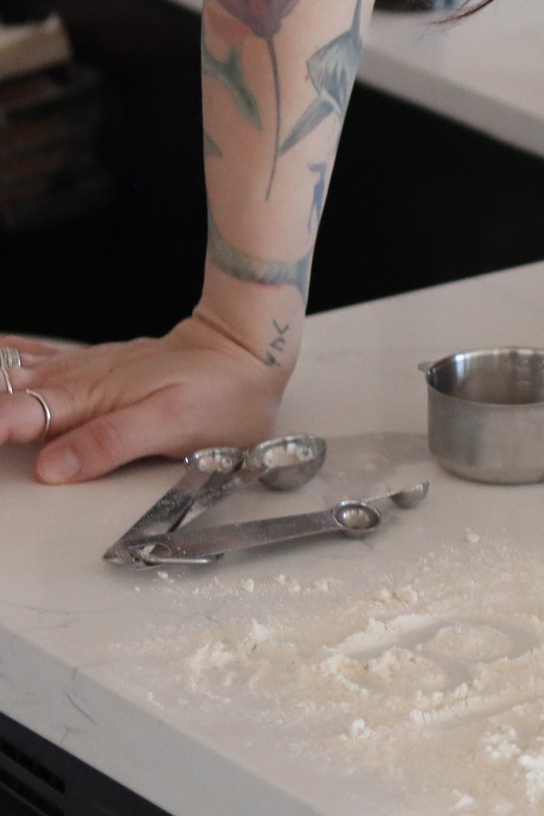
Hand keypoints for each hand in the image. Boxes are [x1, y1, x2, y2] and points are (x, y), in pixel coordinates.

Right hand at [0, 315, 288, 482]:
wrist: (247, 348)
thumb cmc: (221, 391)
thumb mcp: (175, 426)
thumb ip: (109, 443)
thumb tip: (51, 467)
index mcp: (85, 402)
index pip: (13, 419)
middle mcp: (72, 383)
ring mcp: (76, 371)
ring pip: (6, 377)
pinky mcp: (85, 367)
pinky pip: (27, 361)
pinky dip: (1, 361)